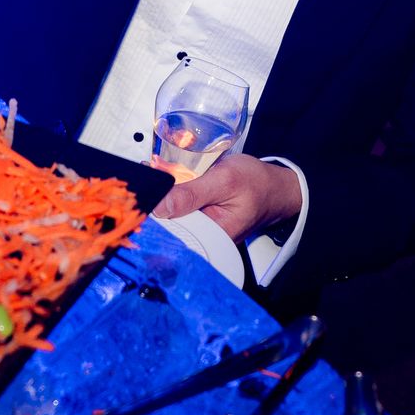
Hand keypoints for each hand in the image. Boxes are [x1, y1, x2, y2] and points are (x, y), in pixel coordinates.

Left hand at [152, 154, 300, 240]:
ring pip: (170, 215)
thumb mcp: (224, 180)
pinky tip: (165, 180)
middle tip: (146, 177)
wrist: (275, 185)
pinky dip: (170, 194)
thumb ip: (191, 194)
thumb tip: (160, 206)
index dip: (151, 216)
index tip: (138, 198)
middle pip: (168, 225)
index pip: (172, 233)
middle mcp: (206, 238)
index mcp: (214, 237)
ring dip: (161, 196)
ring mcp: (202, 229)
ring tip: (154, 175)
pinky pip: (178, 209)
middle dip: (154, 203)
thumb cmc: (257, 183)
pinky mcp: (200, 219)